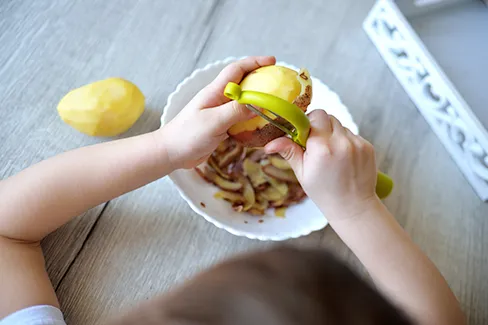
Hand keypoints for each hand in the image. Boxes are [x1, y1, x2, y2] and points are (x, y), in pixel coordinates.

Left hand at [159, 56, 275, 169]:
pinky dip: (252, 118)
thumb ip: (236, 111)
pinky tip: (262, 124)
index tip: (272, 61)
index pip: (236, 70)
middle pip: (243, 83)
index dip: (254, 62)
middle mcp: (218, 99)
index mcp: (215, 92)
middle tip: (280, 82)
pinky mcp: (220, 126)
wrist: (171, 153)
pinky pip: (240, 117)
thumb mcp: (214, 122)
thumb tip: (260, 104)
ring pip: (243, 101)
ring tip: (275, 102)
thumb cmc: (188, 135)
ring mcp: (219, 112)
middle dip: (261, 79)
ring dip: (258, 100)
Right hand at [265, 110, 378, 219]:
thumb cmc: (324, 192)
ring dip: (333, 135)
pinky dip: (345, 142)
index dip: (307, 123)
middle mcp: (341, 142)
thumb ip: (289, 152)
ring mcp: (357, 144)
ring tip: (331, 155)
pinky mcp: (368, 146)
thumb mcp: (302, 173)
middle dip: (319, 127)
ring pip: (340, 126)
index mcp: (322, 148)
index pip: (315, 116)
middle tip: (316, 145)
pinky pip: (352, 135)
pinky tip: (343, 159)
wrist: (353, 207)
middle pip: (328, 117)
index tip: (304, 135)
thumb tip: (269, 144)